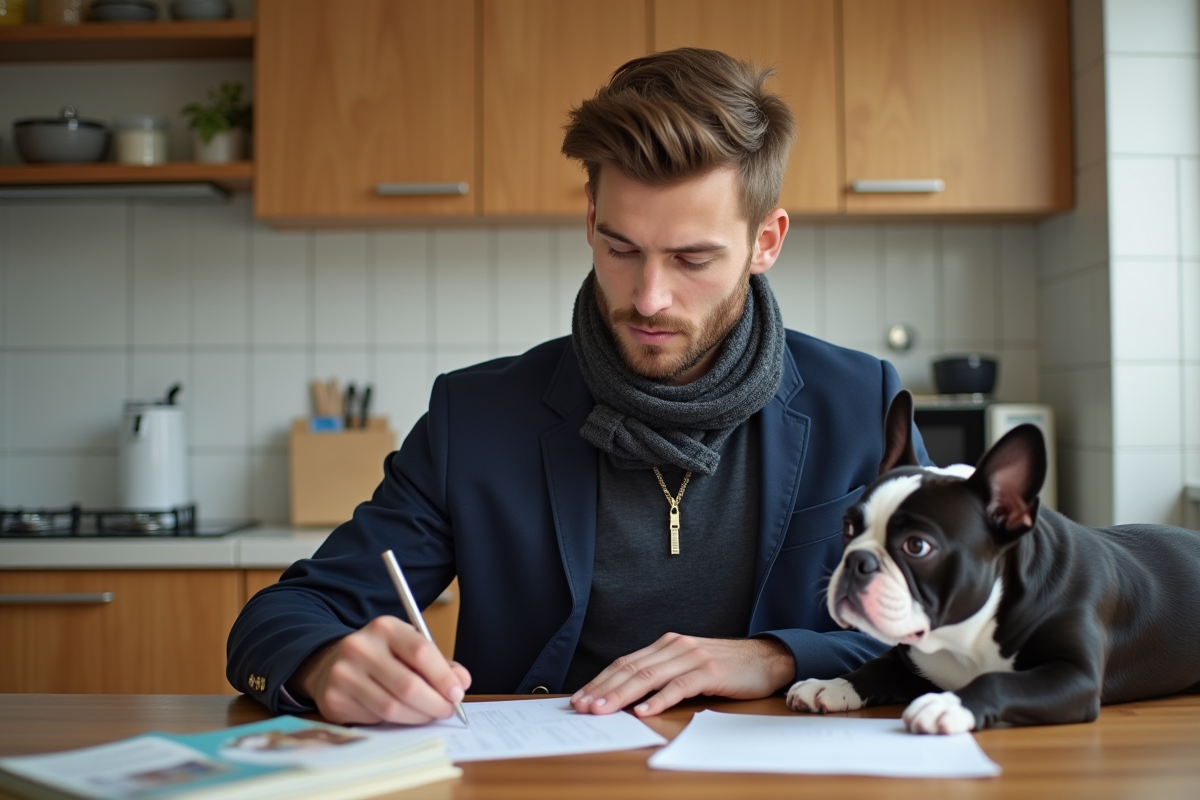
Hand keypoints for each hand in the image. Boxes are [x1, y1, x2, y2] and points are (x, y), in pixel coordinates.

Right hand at [291, 615, 471, 724]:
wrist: (331, 664)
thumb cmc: (381, 658)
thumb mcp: (409, 648)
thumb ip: (439, 664)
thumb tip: (461, 682)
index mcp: (384, 628)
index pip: (420, 652)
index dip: (443, 677)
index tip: (457, 693)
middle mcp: (360, 647)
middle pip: (408, 685)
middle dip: (434, 703)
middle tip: (447, 710)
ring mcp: (343, 674)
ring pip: (392, 707)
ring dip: (418, 717)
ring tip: (429, 715)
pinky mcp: (334, 699)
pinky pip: (374, 719)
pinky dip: (394, 722)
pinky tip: (401, 715)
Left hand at [570, 633, 793, 716]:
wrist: (765, 659)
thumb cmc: (725, 667)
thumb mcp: (688, 666)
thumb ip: (662, 676)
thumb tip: (629, 698)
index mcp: (666, 645)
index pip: (625, 663)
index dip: (600, 680)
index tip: (580, 697)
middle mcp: (675, 646)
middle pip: (631, 669)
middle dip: (603, 689)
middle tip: (583, 706)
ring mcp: (692, 657)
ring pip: (649, 676)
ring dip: (622, 695)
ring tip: (604, 710)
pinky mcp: (710, 672)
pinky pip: (679, 686)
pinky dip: (659, 699)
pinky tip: (644, 711)